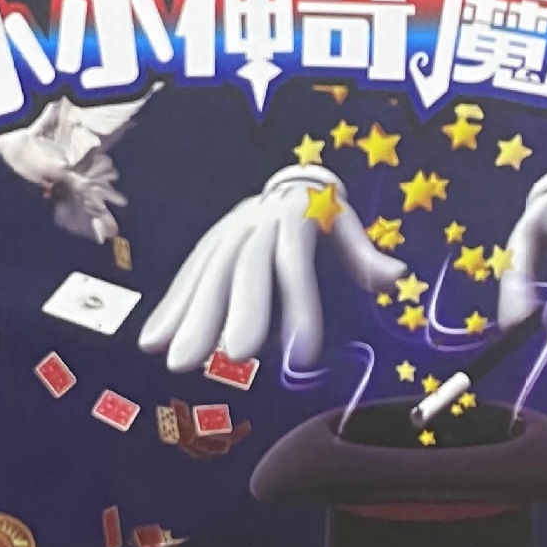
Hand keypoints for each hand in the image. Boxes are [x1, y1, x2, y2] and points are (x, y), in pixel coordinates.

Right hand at [138, 166, 405, 371]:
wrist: (291, 182)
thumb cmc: (325, 214)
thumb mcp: (347, 224)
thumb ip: (365, 255)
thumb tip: (396, 275)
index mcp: (293, 219)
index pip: (295, 264)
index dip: (301, 306)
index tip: (306, 354)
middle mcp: (255, 225)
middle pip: (243, 271)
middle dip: (236, 314)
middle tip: (233, 360)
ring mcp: (227, 235)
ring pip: (207, 276)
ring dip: (191, 320)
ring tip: (179, 364)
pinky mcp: (208, 247)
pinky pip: (186, 277)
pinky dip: (168, 309)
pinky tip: (151, 343)